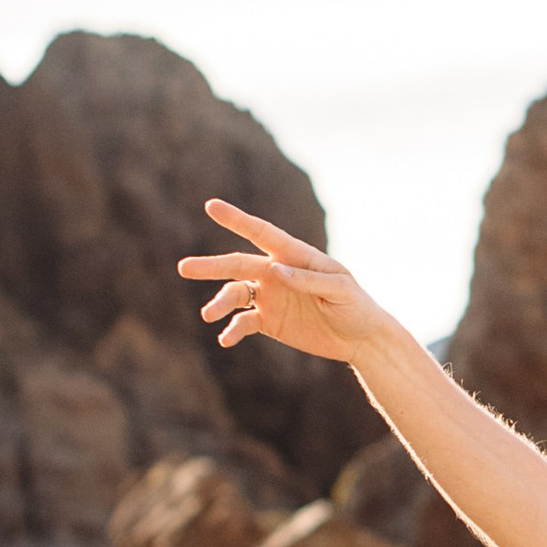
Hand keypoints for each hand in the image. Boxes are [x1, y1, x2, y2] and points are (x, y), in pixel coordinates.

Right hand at [177, 199, 398, 369]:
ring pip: (235, 294)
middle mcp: (277, 273)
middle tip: (184, 268)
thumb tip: (273, 269)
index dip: (237, 220)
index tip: (211, 206)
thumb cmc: (357, 307)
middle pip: (238, 265)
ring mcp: (271, 297)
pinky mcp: (270, 322)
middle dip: (211, 266)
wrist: (362, 339)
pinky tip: (225, 340)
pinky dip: (232, 330)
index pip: (262, 234)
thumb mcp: (339, 291)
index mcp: (295, 256)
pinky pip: (243, 323)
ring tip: (208, 316)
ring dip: (220, 303)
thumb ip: (308, 279)